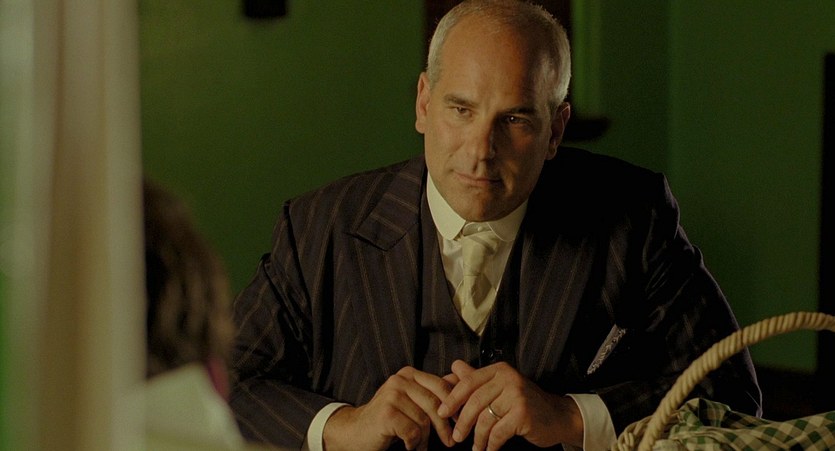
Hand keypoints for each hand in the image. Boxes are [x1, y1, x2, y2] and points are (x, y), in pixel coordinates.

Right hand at [322, 366, 455, 449]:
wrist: (356, 431)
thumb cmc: (389, 418)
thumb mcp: (412, 401)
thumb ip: (432, 390)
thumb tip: (459, 379)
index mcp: (409, 374)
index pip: (441, 386)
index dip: (454, 406)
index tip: (460, 423)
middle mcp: (400, 380)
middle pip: (435, 403)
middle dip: (444, 426)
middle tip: (450, 442)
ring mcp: (391, 395)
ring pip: (424, 420)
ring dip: (425, 438)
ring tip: (421, 445)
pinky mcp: (386, 413)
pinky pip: (412, 431)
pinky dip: (413, 443)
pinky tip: (407, 444)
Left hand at [437, 360, 583, 449]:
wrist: (557, 416)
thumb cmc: (524, 403)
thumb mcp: (500, 388)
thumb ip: (476, 379)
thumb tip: (452, 367)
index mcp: (499, 370)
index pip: (469, 382)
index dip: (452, 398)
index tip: (441, 413)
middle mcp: (508, 378)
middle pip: (475, 401)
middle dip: (462, 422)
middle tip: (455, 437)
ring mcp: (517, 395)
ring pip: (485, 419)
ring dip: (477, 437)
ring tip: (475, 448)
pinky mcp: (523, 413)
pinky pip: (498, 432)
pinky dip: (490, 445)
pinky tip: (488, 450)